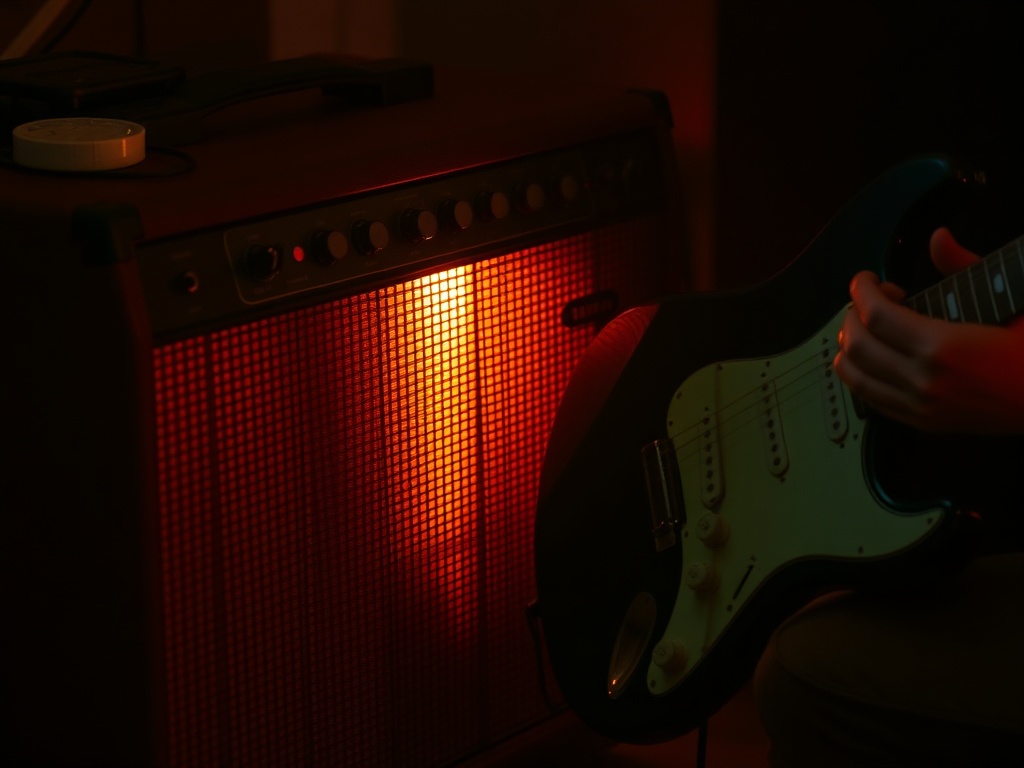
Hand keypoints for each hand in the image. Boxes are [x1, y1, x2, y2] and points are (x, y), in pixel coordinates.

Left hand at [833, 227, 1023, 433]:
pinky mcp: (922, 423)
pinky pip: (872, 399)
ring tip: (863, 329)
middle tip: (867, 302)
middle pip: (858, 345)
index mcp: (943, 348)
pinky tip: (870, 358)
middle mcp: (924, 381)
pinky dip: (859, 375)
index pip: (876, 316)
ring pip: (856, 377)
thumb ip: (965, 266)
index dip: (862, 291)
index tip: (866, 280)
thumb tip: (938, 238)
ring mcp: (920, 407)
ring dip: (848, 348)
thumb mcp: (1011, 301)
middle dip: (852, 316)